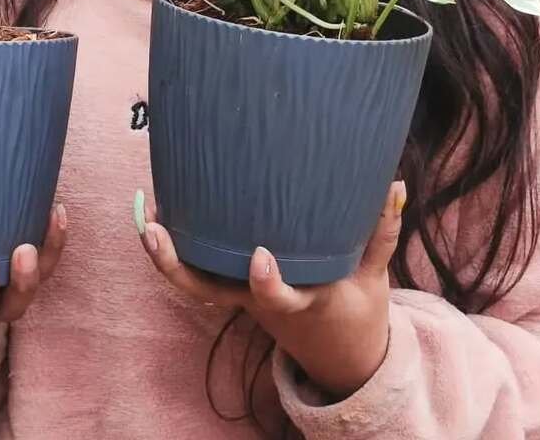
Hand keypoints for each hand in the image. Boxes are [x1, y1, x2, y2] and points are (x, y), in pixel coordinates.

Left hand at [137, 182, 404, 399]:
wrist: (338, 355)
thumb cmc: (356, 306)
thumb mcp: (374, 275)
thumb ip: (382, 231)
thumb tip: (395, 183)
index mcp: (303, 300)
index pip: (280, 297)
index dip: (268, 283)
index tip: (261, 255)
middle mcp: (262, 301)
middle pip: (210, 292)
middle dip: (177, 266)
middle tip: (154, 231)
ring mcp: (243, 296)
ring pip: (196, 283)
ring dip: (165, 255)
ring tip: (144, 215)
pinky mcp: (235, 286)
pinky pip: (199, 271)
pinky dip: (176, 250)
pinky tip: (158, 213)